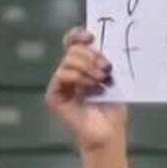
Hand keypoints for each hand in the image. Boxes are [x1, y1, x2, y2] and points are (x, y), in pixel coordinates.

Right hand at [44, 28, 128, 154]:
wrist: (109, 132)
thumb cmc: (113, 108)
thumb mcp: (112, 79)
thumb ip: (104, 60)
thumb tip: (100, 41)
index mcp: (82, 65)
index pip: (72, 41)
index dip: (78, 35)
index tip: (91, 37)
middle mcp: (68, 72)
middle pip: (72, 49)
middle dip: (91, 55)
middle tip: (106, 68)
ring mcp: (60, 84)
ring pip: (68, 60)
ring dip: (87, 67)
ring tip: (101, 80)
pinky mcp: (53, 96)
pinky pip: (61, 75)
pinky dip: (78, 78)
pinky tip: (90, 87)